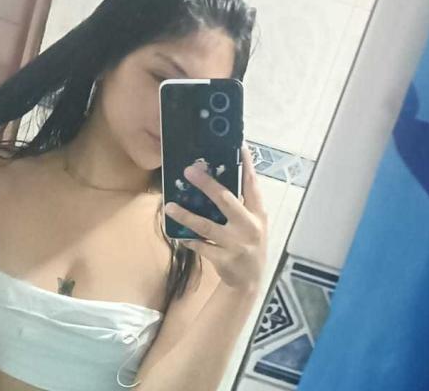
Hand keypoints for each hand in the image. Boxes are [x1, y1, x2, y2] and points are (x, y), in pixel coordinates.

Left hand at [164, 144, 267, 293]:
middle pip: (226, 200)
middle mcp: (249, 226)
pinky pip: (200, 246)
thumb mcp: (254, 224)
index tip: (239, 147)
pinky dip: (188, 239)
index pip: (252, 185)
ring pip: (206, 225)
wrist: (249, 282)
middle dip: (207, 184)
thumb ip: (242, 205)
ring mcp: (236, 244)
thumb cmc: (249, 245)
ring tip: (170, 205)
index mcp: (258, 214)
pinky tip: (177, 234)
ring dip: (186, 215)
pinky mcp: (224, 259)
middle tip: (189, 170)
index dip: (247, 166)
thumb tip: (218, 181)